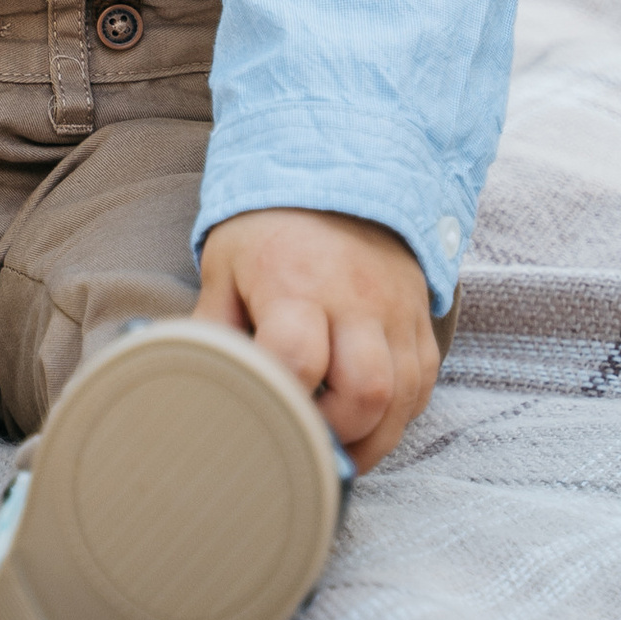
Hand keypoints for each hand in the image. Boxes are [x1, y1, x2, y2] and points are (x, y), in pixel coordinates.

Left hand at [193, 206, 436, 474]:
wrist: (336, 173)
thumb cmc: (268, 231)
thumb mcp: (225, 267)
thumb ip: (214, 330)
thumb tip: (198, 388)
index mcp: (294, 282)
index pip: (297, 359)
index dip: (282, 402)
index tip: (266, 416)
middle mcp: (356, 298)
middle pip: (366, 391)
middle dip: (336, 433)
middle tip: (306, 438)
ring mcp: (396, 310)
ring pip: (402, 398)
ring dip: (370, 437)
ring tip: (335, 446)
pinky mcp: (421, 320)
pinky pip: (422, 386)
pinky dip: (396, 416)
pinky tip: (365, 421)